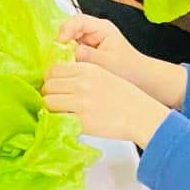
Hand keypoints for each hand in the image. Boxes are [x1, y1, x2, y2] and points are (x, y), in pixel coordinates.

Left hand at [43, 61, 172, 147]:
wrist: (141, 115)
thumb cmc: (125, 97)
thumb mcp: (103, 75)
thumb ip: (81, 75)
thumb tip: (58, 80)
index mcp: (87, 69)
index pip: (53, 70)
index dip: (51, 79)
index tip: (54, 86)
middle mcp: (82, 83)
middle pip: (48, 85)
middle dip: (49, 93)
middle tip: (56, 100)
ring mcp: (81, 102)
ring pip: (49, 101)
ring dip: (51, 107)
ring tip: (61, 111)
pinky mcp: (82, 120)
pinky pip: (58, 117)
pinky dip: (58, 119)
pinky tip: (66, 120)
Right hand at [57, 13, 188, 107]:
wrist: (139, 79)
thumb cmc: (129, 68)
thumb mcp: (110, 63)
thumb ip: (91, 57)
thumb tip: (73, 52)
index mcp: (102, 28)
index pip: (78, 20)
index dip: (67, 28)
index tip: (61, 40)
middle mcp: (93, 32)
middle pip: (70, 29)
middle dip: (62, 41)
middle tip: (56, 53)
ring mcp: (88, 42)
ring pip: (68, 41)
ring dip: (63, 50)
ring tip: (61, 62)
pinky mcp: (85, 53)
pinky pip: (70, 52)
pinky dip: (66, 58)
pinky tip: (67, 67)